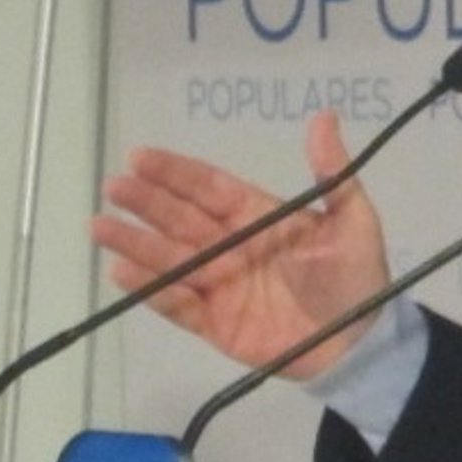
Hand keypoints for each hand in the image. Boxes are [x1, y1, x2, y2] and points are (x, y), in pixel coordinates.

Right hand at [91, 111, 391, 378]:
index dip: (177, 173)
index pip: (210, 188)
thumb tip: (324, 117)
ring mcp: (220, 285)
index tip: (141, 157)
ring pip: (171, 259)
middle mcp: (232, 245)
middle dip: (148, 203)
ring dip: (136, 243)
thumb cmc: (358, 277)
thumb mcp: (354, 221)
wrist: (361, 344)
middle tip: (115, 187)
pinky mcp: (215, 323)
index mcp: (259, 216)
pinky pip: (177, 305)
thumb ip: (333, 174)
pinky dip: (152, 289)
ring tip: (100, 227)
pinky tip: (123, 271)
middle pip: (181, 219)